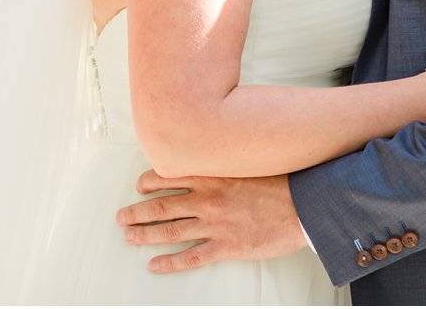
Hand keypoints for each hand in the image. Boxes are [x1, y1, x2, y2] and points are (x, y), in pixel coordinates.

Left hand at [115, 169, 307, 273]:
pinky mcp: (226, 246)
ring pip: (169, 230)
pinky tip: (155, 265)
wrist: (303, 205)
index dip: (148, 182)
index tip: (138, 185)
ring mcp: (214, 224)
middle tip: (122, 217)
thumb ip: (223, 164)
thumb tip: (206, 160)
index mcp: (210, 176)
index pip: (168, 176)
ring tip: (129, 237)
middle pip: (161, 205)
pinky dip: (170, 262)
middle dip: (137, 212)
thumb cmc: (279, 183)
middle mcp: (206, 199)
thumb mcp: (246, 163)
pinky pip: (191, 256)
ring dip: (145, 234)